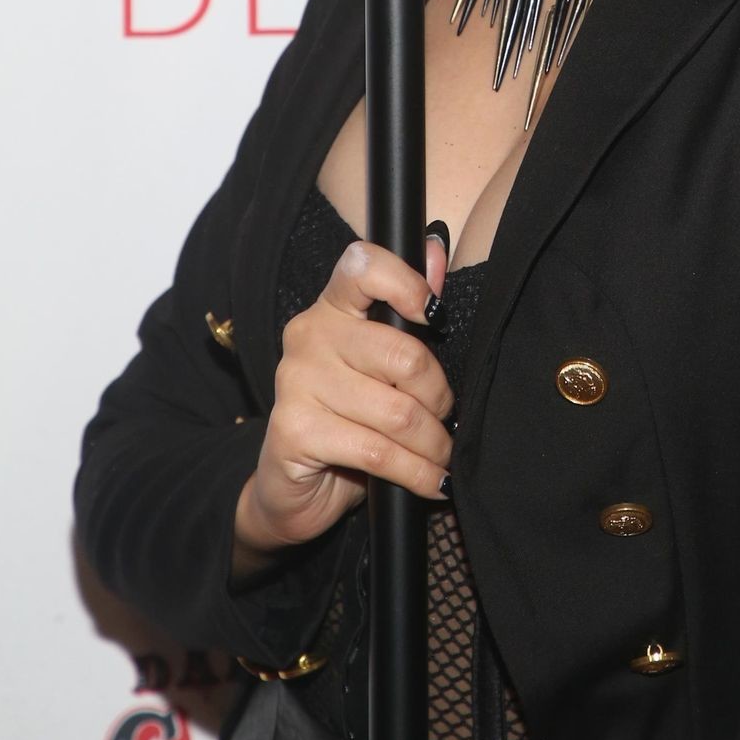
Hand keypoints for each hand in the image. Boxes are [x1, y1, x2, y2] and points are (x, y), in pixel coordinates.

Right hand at [234, 230, 452, 567]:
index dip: (408, 283)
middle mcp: (308, 335)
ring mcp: (296, 382)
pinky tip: (432, 482)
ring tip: (443, 457)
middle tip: (447, 419)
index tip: (436, 316)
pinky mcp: (294, 431)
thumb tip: (438, 251)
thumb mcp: (381, 365)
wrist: (293, 488)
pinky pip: (378, 452)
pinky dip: (416, 473)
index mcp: (331, 308)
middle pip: (402, 354)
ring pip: (397, 412)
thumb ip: (408, 309)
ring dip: (433, 444)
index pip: (364, 267)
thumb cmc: (348, 418)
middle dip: (439, 397)